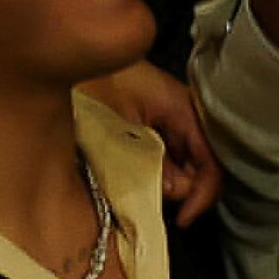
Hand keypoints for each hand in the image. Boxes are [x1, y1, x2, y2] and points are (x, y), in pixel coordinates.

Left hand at [94, 63, 220, 225]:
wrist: (66, 58)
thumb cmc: (94, 89)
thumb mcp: (121, 134)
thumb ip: (152, 167)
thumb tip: (177, 193)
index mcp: (183, 109)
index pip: (212, 162)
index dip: (202, 196)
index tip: (182, 220)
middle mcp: (184, 112)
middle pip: (201, 164)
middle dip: (185, 190)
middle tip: (156, 205)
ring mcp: (170, 115)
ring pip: (184, 160)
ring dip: (169, 181)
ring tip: (141, 191)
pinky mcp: (154, 119)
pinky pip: (168, 152)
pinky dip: (158, 170)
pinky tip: (139, 177)